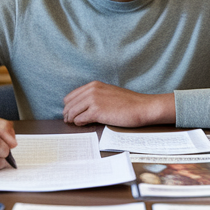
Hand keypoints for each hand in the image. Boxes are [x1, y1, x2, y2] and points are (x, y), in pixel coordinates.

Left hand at [62, 81, 176, 126]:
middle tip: (69, 120)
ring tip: (75, 123)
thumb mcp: (109, 93)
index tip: (70, 113)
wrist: (141, 107)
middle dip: (68, 113)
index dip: (69, 105)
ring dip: (72, 119)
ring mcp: (94, 100)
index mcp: (94, 85)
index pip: (71, 96)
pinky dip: (79, 123)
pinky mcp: (97, 111)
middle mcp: (92, 90)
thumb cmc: (128, 103)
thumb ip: (95, 96)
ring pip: (72, 112)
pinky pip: (80, 119)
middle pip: (69, 104)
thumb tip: (82, 106)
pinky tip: (83, 124)